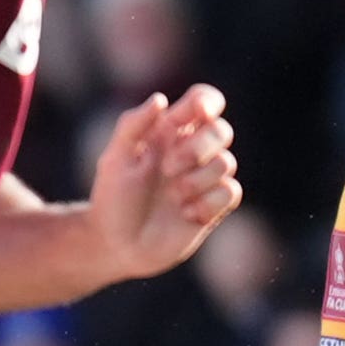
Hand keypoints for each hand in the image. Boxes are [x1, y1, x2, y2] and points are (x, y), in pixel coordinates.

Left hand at [86, 85, 242, 282]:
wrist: (116, 245)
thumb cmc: (112, 199)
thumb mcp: (115, 159)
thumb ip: (133, 125)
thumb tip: (161, 99)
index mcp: (169, 133)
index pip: (202, 102)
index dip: (207, 101)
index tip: (197, 112)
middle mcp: (191, 153)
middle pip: (221, 130)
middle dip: (198, 147)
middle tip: (168, 168)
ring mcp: (203, 180)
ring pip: (227, 162)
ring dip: (197, 179)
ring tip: (173, 196)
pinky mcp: (213, 207)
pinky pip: (231, 192)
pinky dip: (209, 202)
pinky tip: (185, 214)